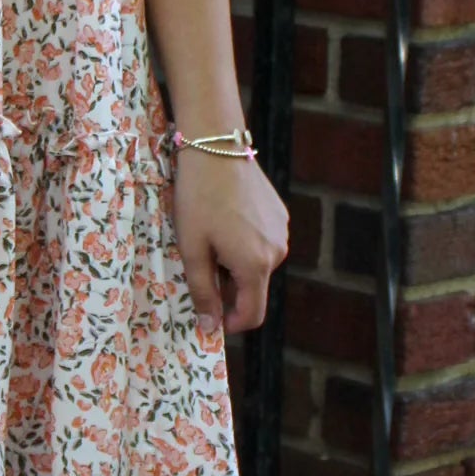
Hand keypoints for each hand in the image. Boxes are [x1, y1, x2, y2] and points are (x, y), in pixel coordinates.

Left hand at [171, 147, 288, 338]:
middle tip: (201, 258)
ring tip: (212, 233)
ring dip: (237, 261)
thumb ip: (202, 291)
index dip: (232, 323)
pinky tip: (227, 217)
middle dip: (229, 284)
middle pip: (254, 286)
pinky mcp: (281, 214)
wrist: (216, 147)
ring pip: (258, 263)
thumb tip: (210, 328)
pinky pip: (263, 241)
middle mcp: (277, 252)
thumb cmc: (198, 198)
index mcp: (255, 265)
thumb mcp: (192, 248)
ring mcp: (282, 231)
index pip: (253, 314)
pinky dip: (246, 241)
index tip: (212, 317)